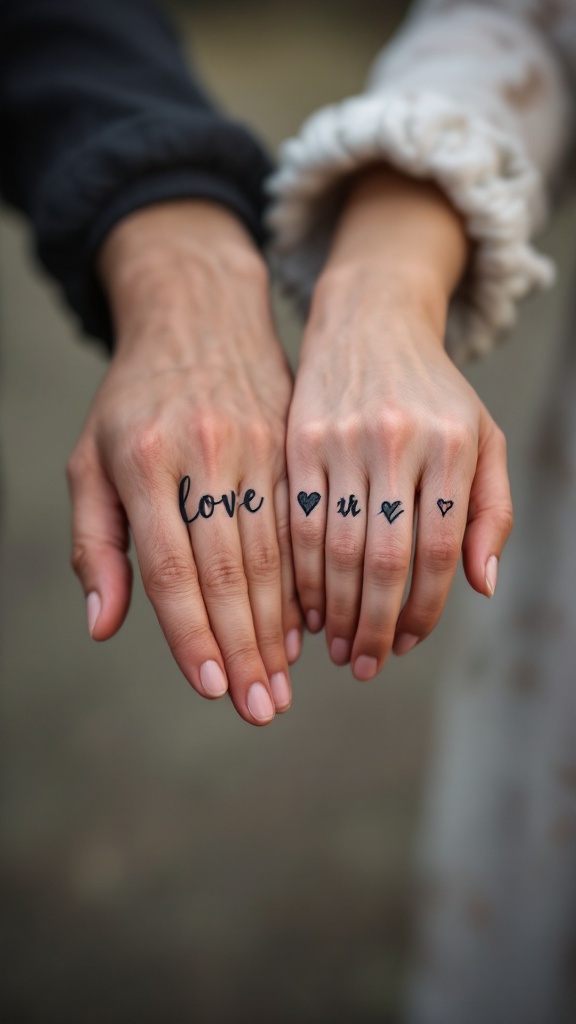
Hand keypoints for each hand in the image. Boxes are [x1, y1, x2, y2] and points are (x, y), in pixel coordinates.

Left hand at [67, 201, 301, 723]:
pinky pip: (301, 521)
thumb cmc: (133, 401)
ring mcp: (254, 444)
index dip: (190, 632)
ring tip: (286, 681)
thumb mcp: (90, 461)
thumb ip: (95, 544)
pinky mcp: (290, 442)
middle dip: (246, 647)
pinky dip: (305, 578)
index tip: (213, 687)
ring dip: (280, 626)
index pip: (168, 566)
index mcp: (143, 460)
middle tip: (263, 708)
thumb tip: (103, 626)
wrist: (199, 317)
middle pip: (228, 568)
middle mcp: (203, 452)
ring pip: (272, 552)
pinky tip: (310, 622)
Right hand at [287, 168, 512, 679]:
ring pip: (332, 546)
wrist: (370, 323)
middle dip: (372, 623)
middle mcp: (397, 440)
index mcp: (451, 445)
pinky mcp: (298, 438)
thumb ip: (492, 512)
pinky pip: (294, 520)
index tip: (407, 644)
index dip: (424, 609)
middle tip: (364, 663)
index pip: (438, 550)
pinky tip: (304, 601)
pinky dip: (297, 571)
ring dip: (332, 608)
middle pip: (381, 557)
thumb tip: (481, 585)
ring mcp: (341, 437)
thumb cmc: (435, 393)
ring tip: (334, 644)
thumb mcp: (484, 439)